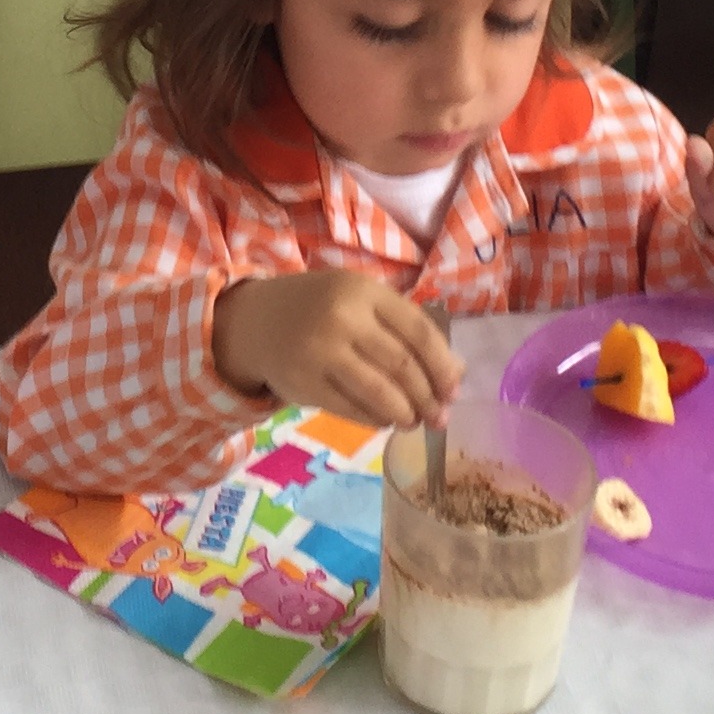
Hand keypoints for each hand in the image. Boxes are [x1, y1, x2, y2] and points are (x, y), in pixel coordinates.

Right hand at [211, 272, 460, 428]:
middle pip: (402, 366)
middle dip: (428, 398)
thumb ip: (406, 330)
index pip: (419, 332)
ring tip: (414, 422)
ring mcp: (320, 351)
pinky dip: (376, 420)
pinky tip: (385, 420)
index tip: (454, 390)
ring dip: (405, 413)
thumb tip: (456, 373)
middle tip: (440, 417)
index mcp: (366, 291)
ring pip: (379, 393)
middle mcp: (343, 318)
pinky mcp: (304, 382)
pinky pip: (352, 409)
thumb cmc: (323, 308)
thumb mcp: (363, 302)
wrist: (257, 319)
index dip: (443, 366)